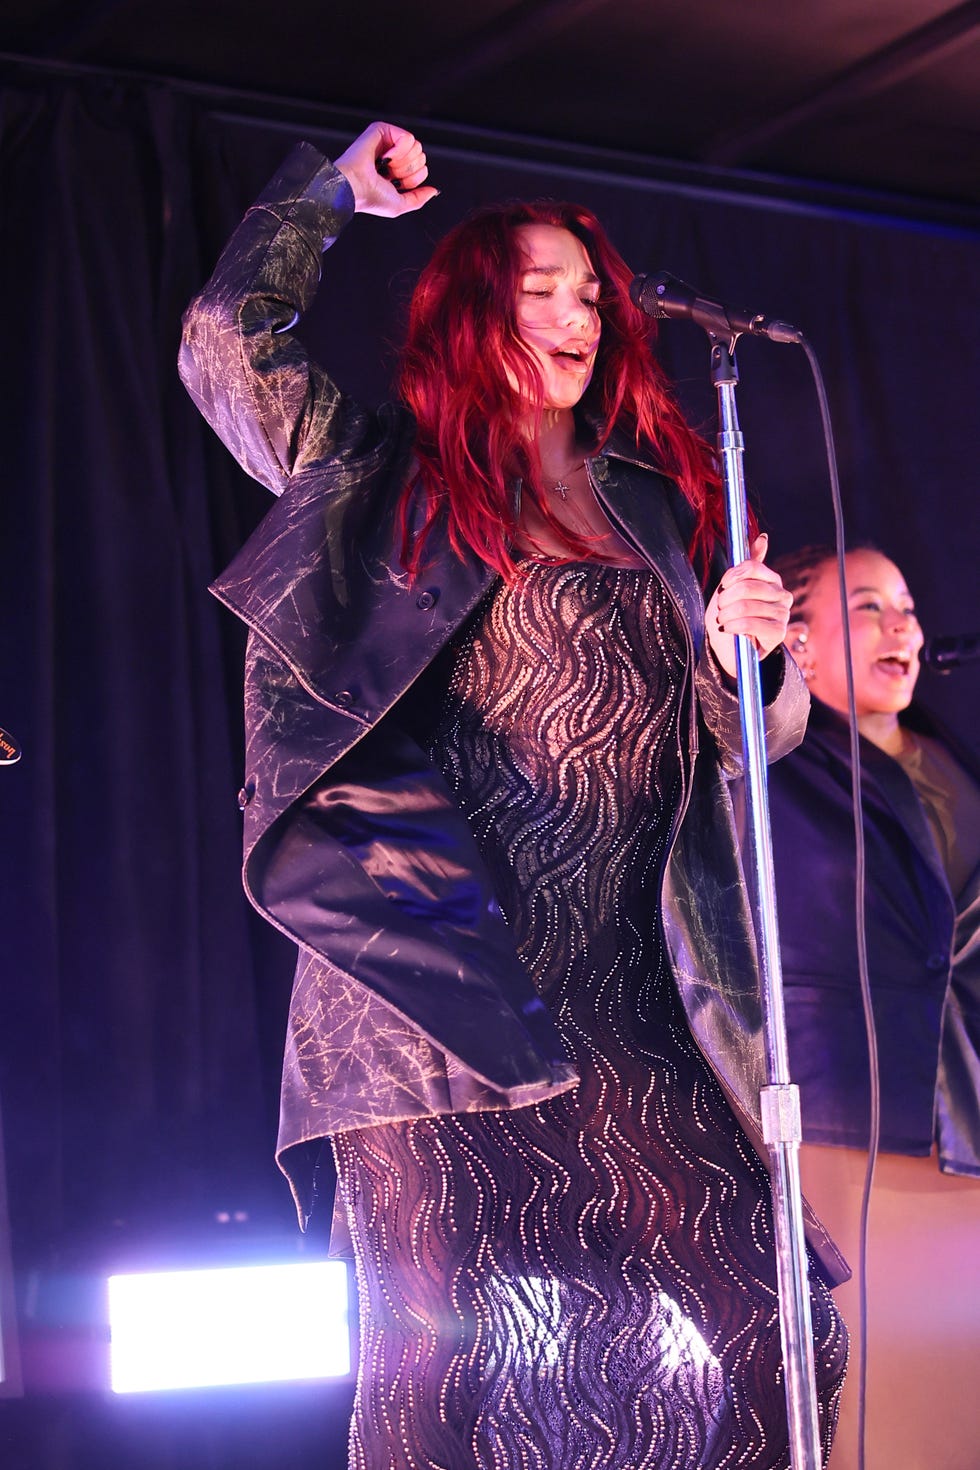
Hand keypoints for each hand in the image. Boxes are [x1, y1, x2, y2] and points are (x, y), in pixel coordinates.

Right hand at [334, 122, 438, 217]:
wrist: (356, 187)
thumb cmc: (372, 197)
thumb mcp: (400, 205)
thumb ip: (418, 198)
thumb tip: (434, 190)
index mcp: (395, 171)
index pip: (422, 169)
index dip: (413, 180)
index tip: (394, 184)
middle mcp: (392, 155)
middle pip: (421, 156)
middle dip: (408, 171)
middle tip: (389, 174)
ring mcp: (387, 141)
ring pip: (417, 146)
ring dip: (403, 162)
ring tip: (386, 166)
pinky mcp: (381, 130)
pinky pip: (408, 138)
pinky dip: (399, 151)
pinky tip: (385, 157)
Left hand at [704, 533, 792, 678]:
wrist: (730, 646)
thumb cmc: (732, 614)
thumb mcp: (734, 587)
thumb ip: (748, 564)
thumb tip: (763, 537)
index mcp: (772, 580)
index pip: (752, 567)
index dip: (732, 575)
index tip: (723, 586)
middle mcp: (782, 595)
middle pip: (747, 587)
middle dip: (726, 599)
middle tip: (721, 608)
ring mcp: (782, 614)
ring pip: (746, 606)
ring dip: (726, 615)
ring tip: (723, 621)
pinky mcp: (778, 633)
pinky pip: (751, 624)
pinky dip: (734, 626)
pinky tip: (728, 629)